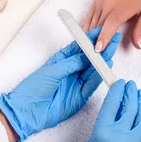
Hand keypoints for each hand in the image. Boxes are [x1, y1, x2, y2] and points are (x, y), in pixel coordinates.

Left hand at [0, 28, 121, 141]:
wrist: (27, 111)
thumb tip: (87, 55)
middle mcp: (71, 71)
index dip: (90, 39)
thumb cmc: (33, 88)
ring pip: (93, 70)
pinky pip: (92, 85)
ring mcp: (76, 83)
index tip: (101, 30)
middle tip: (113, 39)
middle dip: (101, 48)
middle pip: (89, 58)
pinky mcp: (80, 96)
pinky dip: (99, 76)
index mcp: (62, 60)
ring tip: (112, 50)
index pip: (79, 47)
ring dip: (103, 60)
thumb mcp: (52, 70)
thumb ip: (72, 63)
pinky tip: (106, 67)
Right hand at [62, 80, 140, 141]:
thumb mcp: (93, 136)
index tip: (121, 82)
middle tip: (132, 85)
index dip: (118, 89)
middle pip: (129, 107)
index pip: (112, 102)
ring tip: (140, 94)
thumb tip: (119, 101)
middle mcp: (118, 137)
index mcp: (101, 131)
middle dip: (131, 93)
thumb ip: (107, 119)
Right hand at [84, 0, 140, 50]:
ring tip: (89, 49)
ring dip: (90, 35)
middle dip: (95, 42)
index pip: (109, 25)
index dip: (103, 38)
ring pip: (92, 22)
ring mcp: (101, 1)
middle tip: (94, 57)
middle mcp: (108, 4)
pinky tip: (87, 35)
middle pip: (98, 26)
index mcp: (122, 8)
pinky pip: (90, 15)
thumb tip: (138, 45)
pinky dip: (87, 25)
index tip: (97, 50)